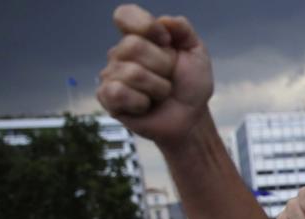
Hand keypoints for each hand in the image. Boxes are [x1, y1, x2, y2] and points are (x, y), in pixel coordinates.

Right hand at [97, 4, 213, 146]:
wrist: (191, 117)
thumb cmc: (190, 85)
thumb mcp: (196, 53)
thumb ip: (184, 30)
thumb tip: (165, 21)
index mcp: (140, 36)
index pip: (125, 15)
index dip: (147, 26)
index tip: (167, 42)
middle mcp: (120, 53)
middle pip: (133, 46)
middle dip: (163, 65)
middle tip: (169, 77)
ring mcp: (111, 75)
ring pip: (132, 73)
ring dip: (158, 87)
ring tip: (160, 93)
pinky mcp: (108, 98)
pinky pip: (118, 93)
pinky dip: (140, 102)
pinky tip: (145, 106)